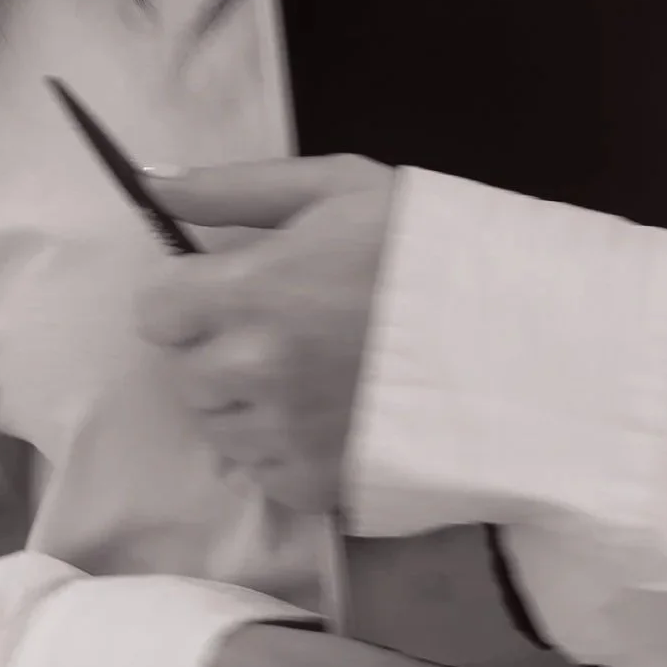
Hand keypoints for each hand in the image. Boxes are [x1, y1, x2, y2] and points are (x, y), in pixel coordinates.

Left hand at [135, 155, 397, 514]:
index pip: (155, 312)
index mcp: (250, 291)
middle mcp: (254, 370)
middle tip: (285, 330)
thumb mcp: (336, 186)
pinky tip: (332, 416)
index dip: (190, 297)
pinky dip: (285, 451)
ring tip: (313, 375)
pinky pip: (264, 474)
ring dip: (248, 405)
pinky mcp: (317, 485)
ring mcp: (284, 436)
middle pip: (185, 374)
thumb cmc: (425, 245)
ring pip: (220, 428)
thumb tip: (150, 181)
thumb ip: (234, 189)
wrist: (516, 331)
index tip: (233, 290)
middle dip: (219, 351)